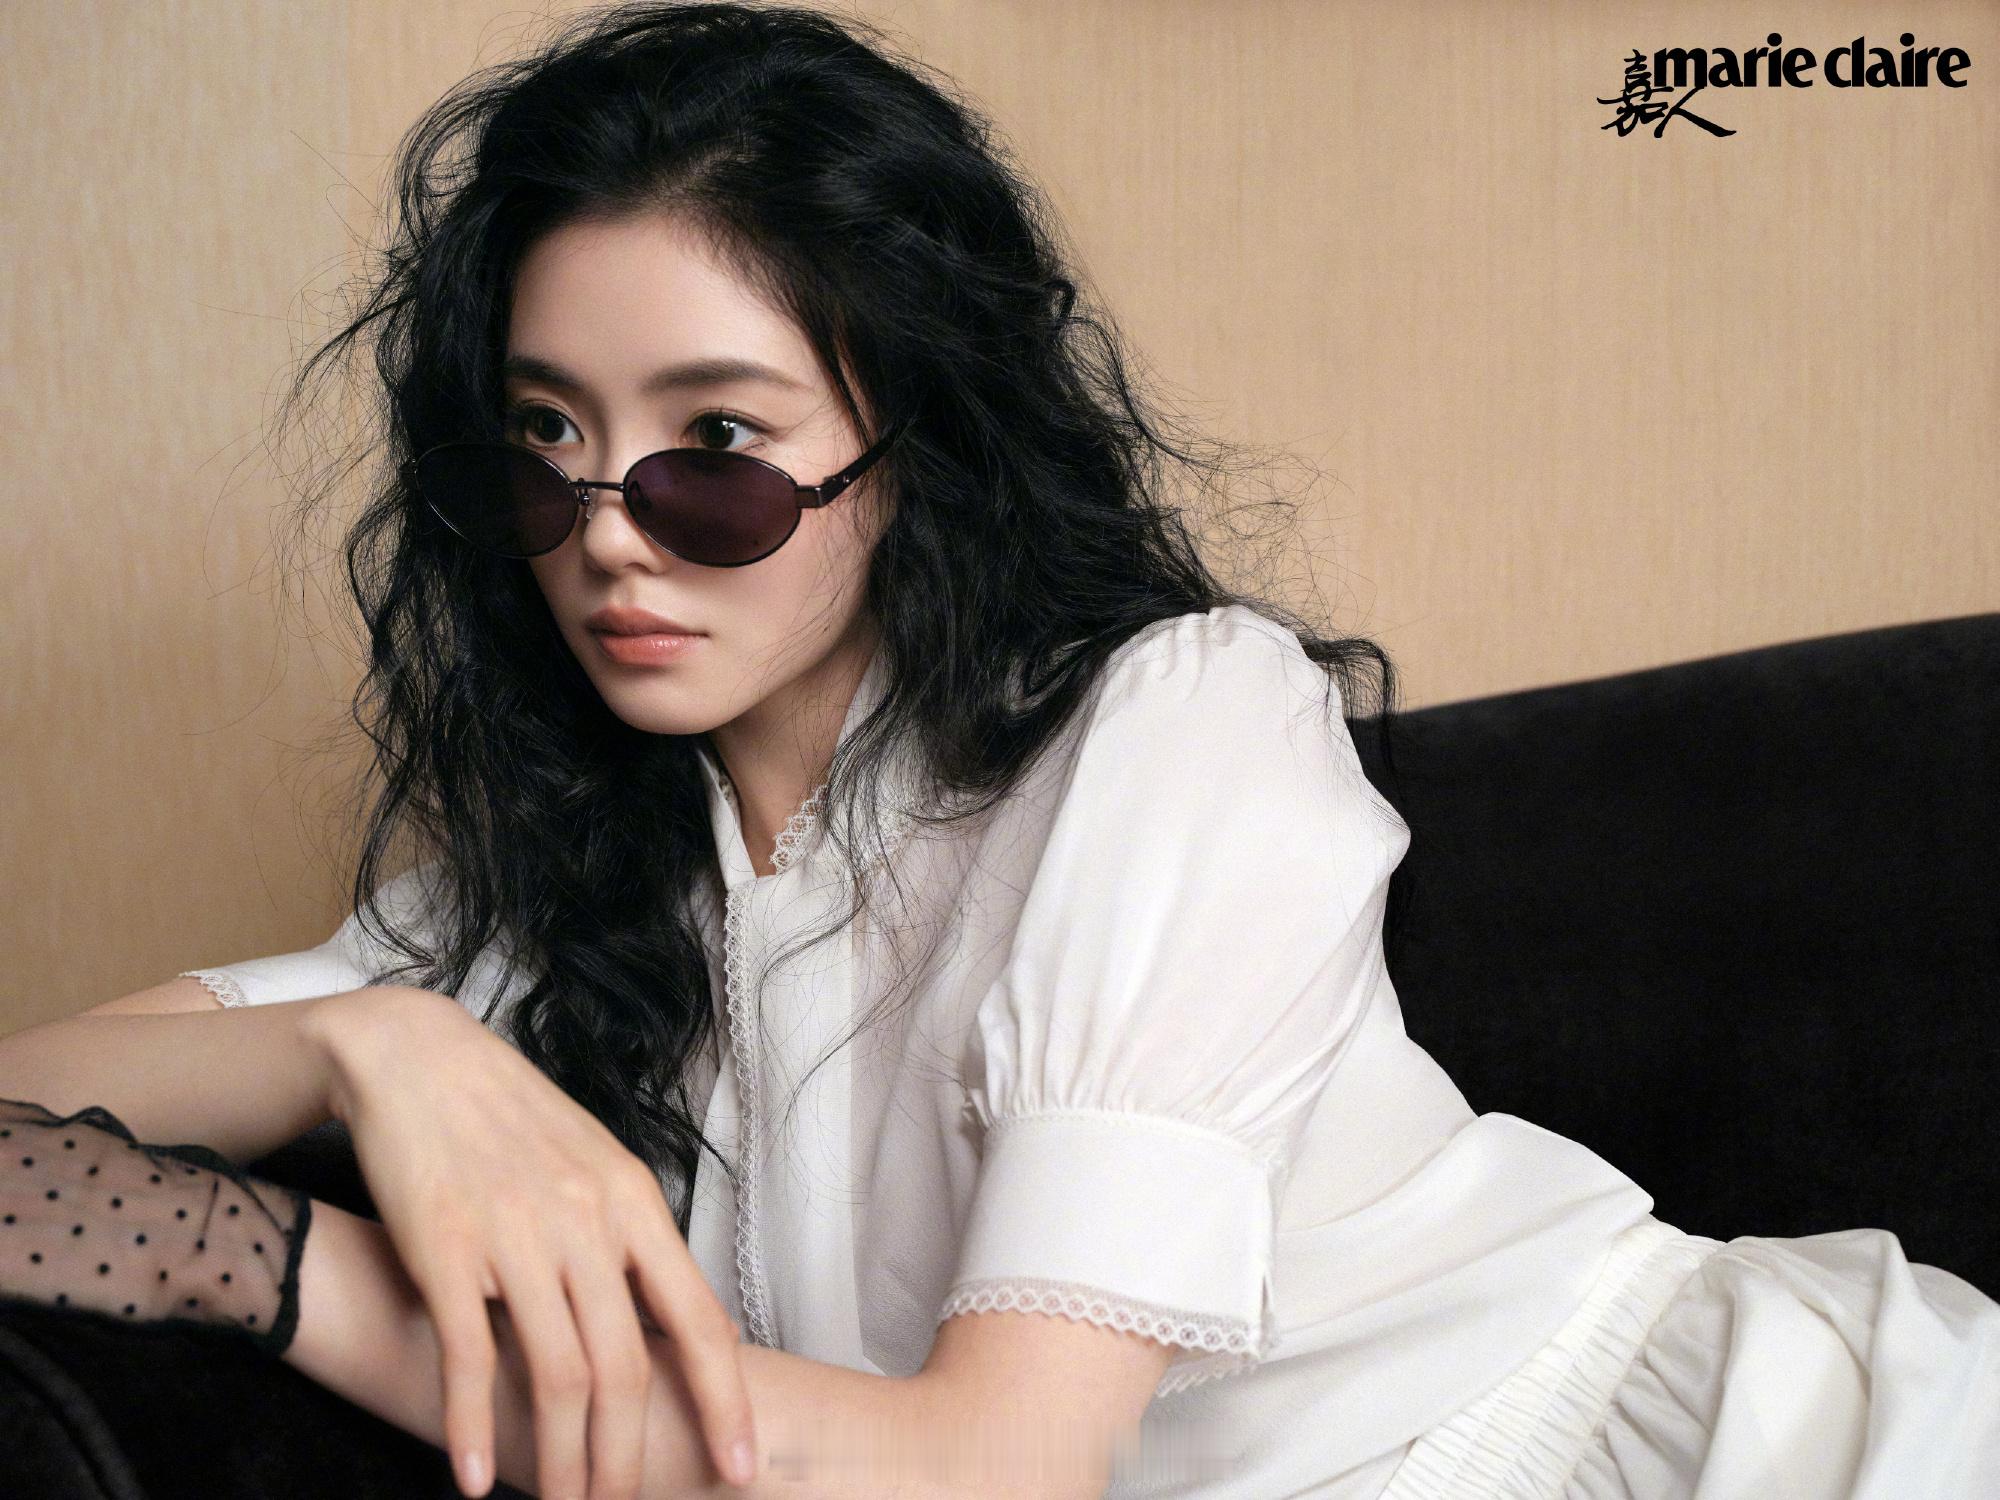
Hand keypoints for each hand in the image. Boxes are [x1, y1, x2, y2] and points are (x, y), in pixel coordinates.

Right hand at [307, 986, 756, 1498]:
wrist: (418, 1057)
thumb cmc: (513, 1118)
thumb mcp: (598, 1164)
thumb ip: (632, 1240)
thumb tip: (673, 1322)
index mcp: (635, 1204)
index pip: (700, 1321)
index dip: (724, 1403)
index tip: (739, 1468)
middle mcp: (586, 1222)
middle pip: (626, 1370)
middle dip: (629, 1460)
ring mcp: (516, 1236)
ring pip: (557, 1378)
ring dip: (561, 1462)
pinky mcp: (443, 1248)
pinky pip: (468, 1357)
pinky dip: (472, 1427)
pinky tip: (472, 1478)